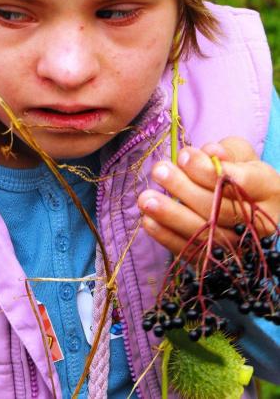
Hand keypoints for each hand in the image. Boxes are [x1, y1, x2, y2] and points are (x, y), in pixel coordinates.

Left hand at [137, 137, 279, 259]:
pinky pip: (192, 252)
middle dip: (185, 189)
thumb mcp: (240, 153)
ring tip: (146, 199)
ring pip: (206, 233)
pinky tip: (149, 221)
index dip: (209, 171)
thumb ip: (225, 151)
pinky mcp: (220, 262)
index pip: (241, 182)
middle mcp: (260, 222)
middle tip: (160, 170)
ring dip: (172, 216)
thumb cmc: (240, 170)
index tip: (184, 155)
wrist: (247, 204)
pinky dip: (168, 238)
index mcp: (270, 189)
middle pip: (220, 209)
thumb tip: (209, 153)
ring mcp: (241, 246)